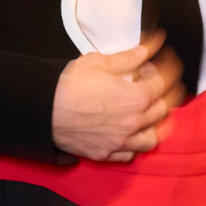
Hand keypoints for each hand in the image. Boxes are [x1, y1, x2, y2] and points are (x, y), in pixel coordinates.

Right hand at [52, 31, 184, 162]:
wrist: (43, 109)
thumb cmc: (67, 86)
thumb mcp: (98, 62)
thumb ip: (127, 58)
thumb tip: (145, 51)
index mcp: (135, 98)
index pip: (162, 85)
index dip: (161, 72)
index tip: (154, 66)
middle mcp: (133, 123)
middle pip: (162, 110)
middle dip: (161, 94)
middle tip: (151, 84)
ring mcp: (120, 142)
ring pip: (152, 138)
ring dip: (155, 125)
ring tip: (149, 113)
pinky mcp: (106, 154)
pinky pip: (131, 154)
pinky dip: (135, 144)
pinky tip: (131, 134)